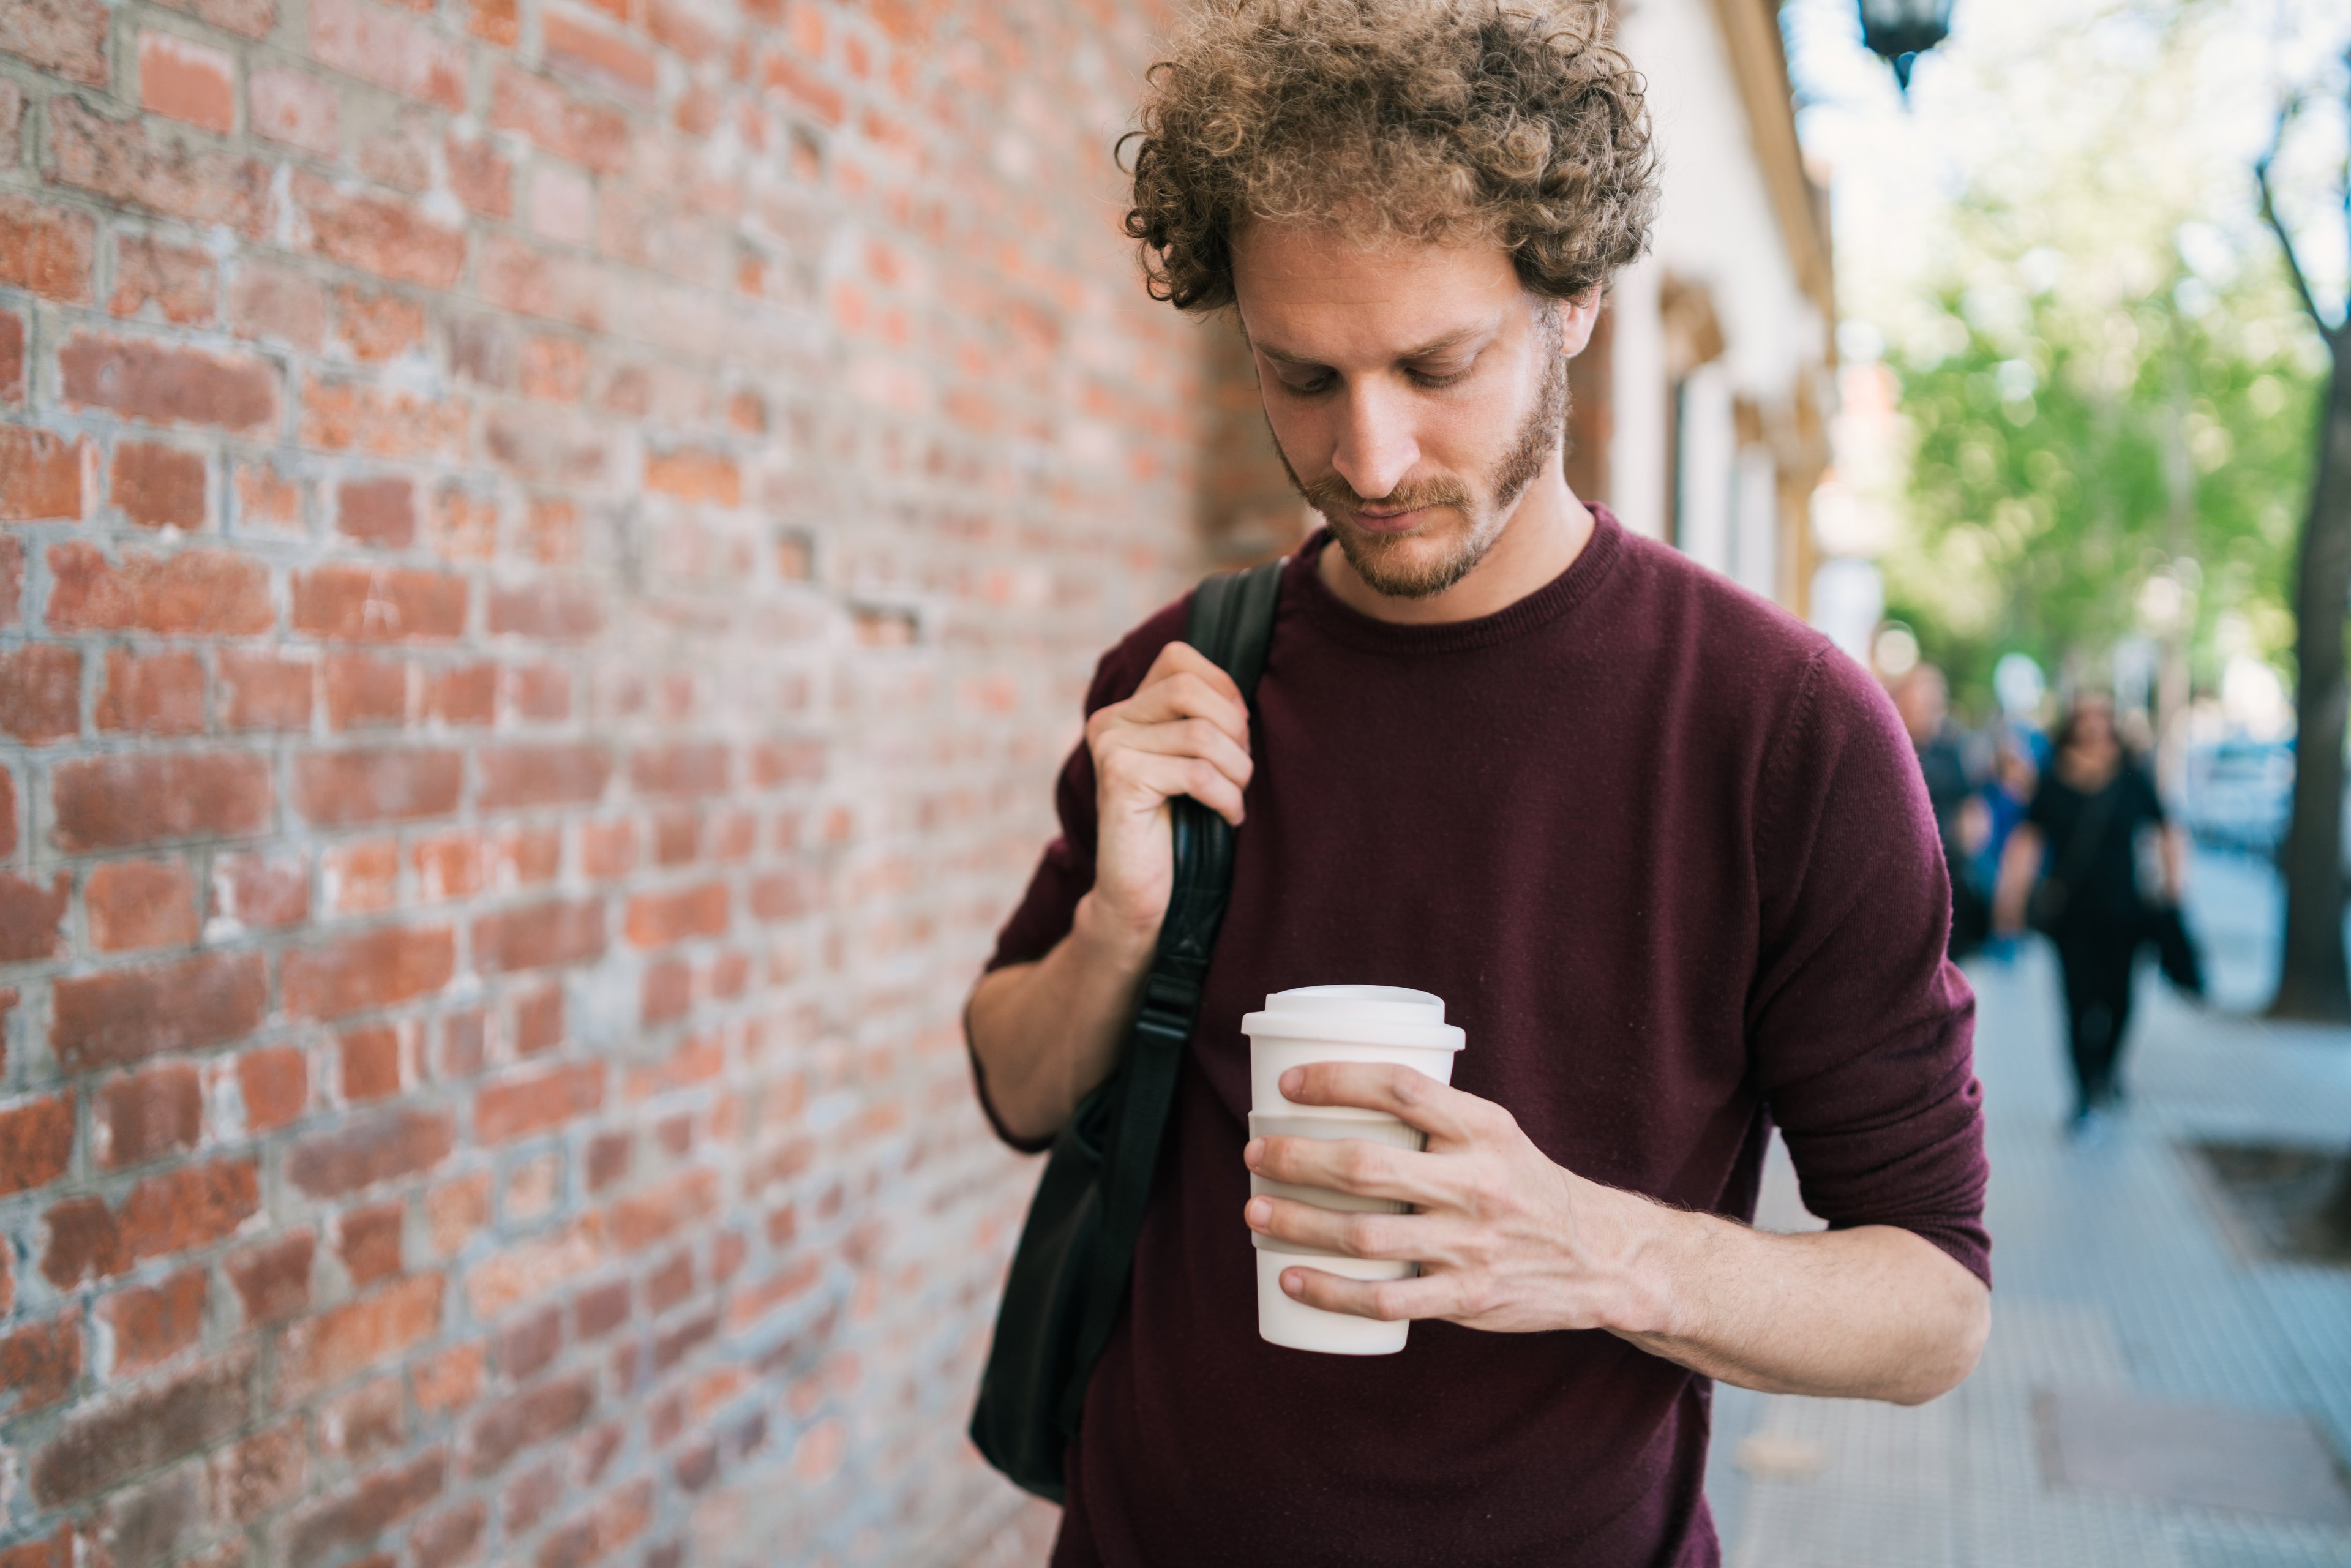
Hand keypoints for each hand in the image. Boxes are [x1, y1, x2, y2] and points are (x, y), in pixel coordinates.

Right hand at [1080, 641, 1253, 946]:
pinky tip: (1228, 817)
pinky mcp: (1120, 780)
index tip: (1238, 733)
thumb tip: (1242, 699)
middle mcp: (1110, 720)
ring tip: (1236, 796)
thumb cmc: (1179, 828)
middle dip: (1233, 728)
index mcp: (1127, 709)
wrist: (1142, 895)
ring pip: (1200, 733)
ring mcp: (1110, 748)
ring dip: (1236, 769)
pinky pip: (1196, 773)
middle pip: (1189, 687)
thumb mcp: (1192, 761)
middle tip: (1241, 769)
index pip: (1178, 657)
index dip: (1222, 687)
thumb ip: (1202, 720)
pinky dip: (1226, 797)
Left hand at [1242, 1063, 1668, 1334]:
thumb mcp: (1495, 1136)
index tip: (1289, 1084)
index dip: (1338, 1080)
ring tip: (1255, 1213)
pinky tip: (1291, 1281)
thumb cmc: (1526, 1186)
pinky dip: (1330, 1291)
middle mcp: (1477, 1184)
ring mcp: (1470, 1245)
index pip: (1402, 1089)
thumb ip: (1434, 1120)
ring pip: (1364, 1234)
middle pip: (1367, 1165)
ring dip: (1297, 1223)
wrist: (1600, 1258)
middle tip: (1254, 1153)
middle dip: (1296, 1159)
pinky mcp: (1466, 1298)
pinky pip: (1385, 1298)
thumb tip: (1343, 1101)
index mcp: (1484, 1129)